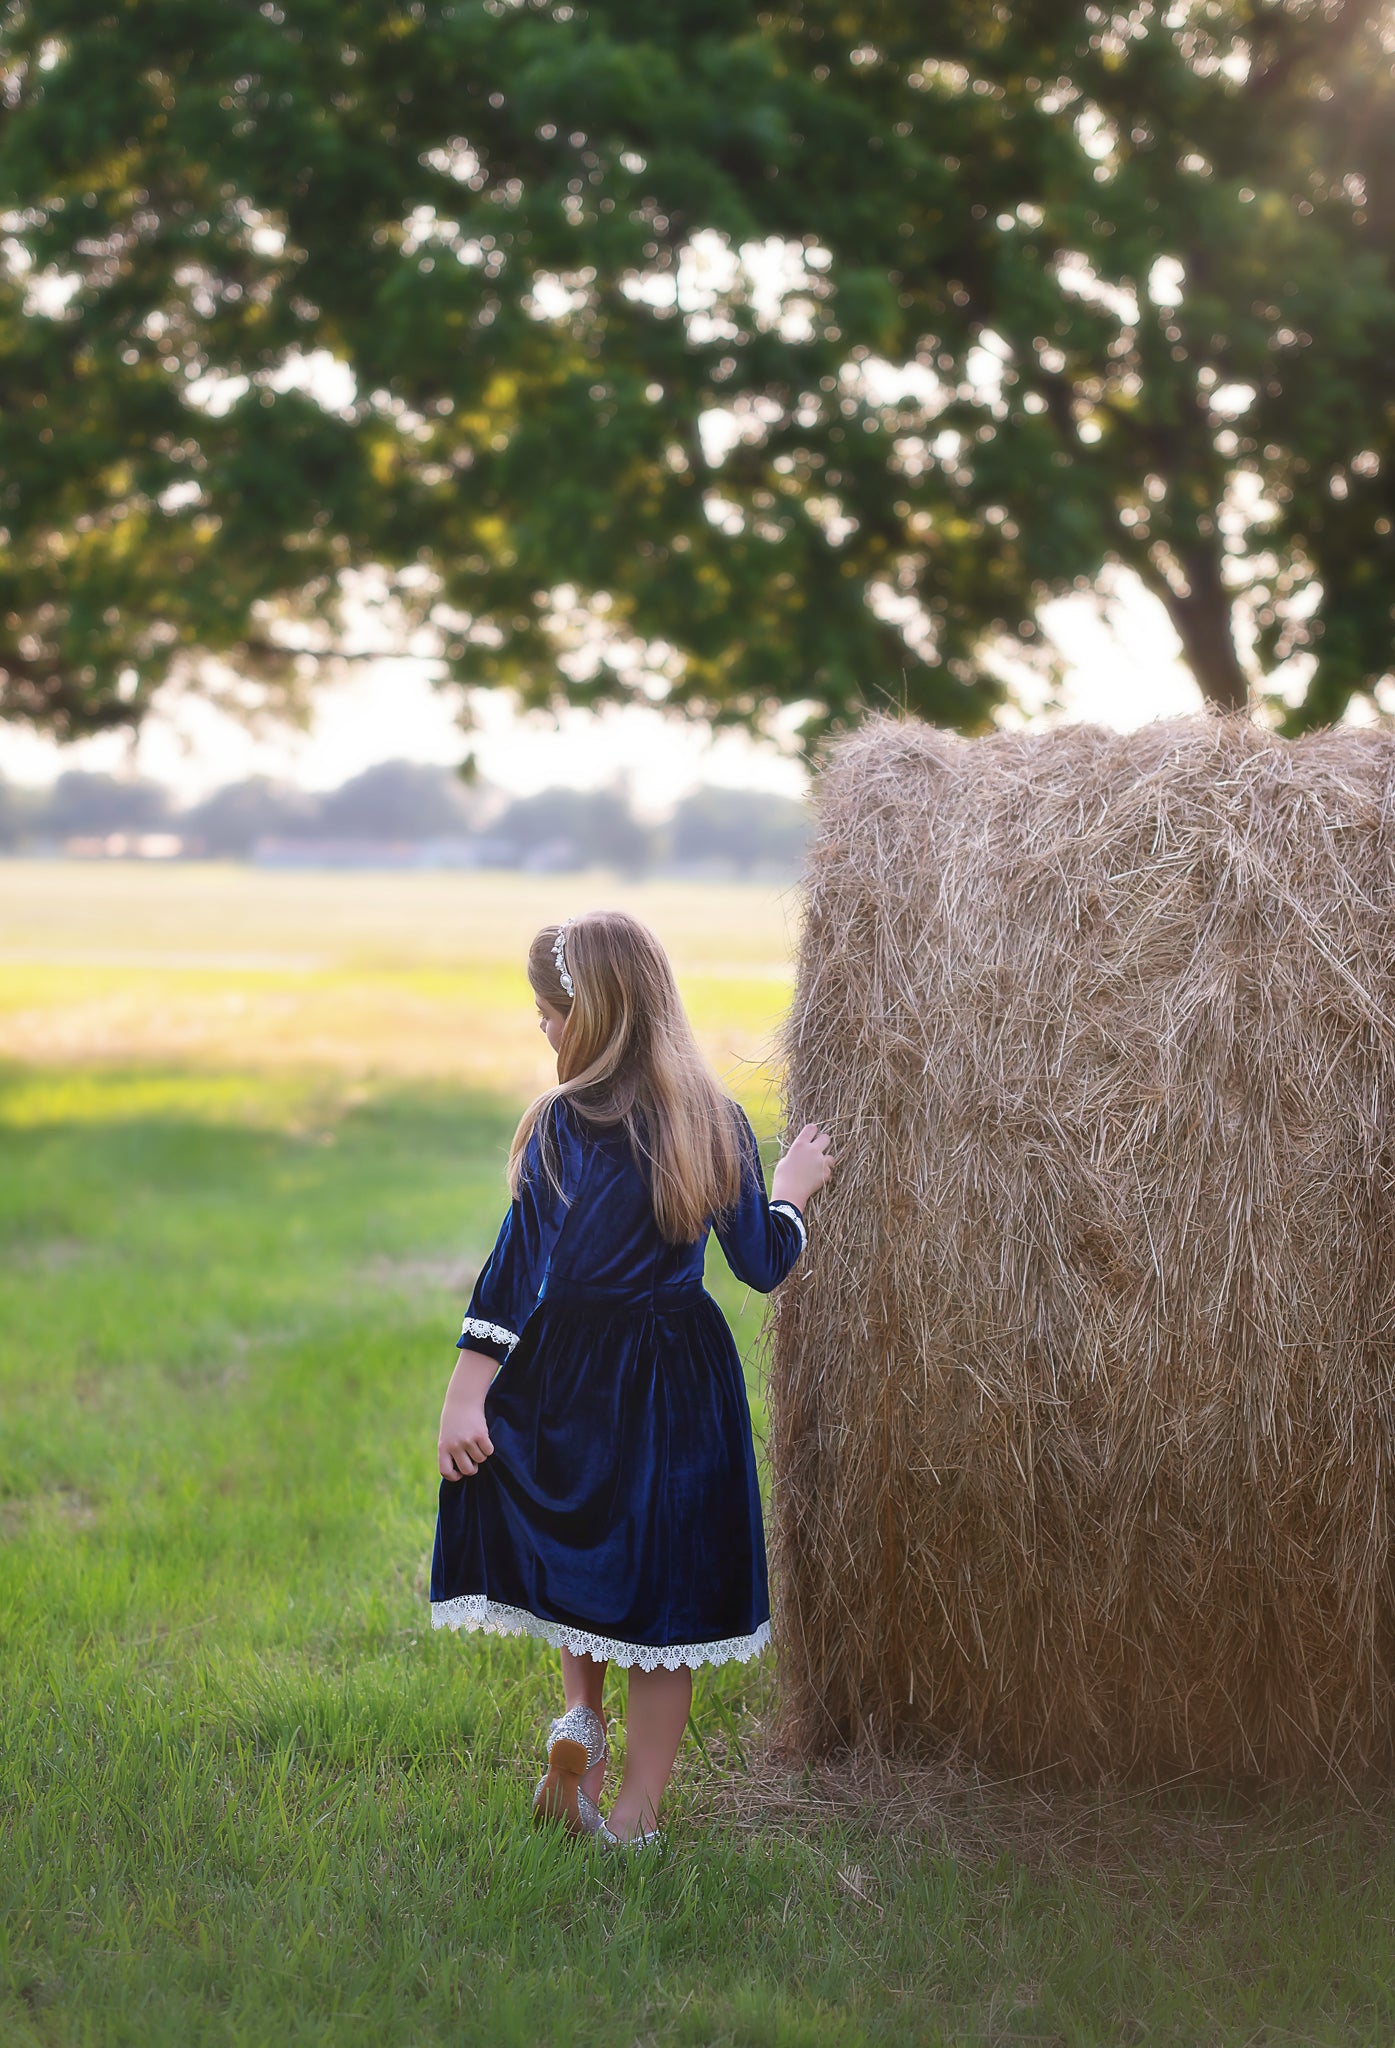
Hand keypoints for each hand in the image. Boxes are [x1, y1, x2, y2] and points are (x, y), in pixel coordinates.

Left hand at [437, 1347, 498, 1479]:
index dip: (454, 1476)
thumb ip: (451, 1452)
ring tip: (477, 1443)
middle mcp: (454, 1445)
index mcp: (443, 1447)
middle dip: (473, 1468)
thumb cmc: (454, 1419)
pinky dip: (489, 1448)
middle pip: (468, 1470)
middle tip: (474, 1460)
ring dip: (481, 1454)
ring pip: (480, 1459)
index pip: (446, 1471)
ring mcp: (467, 1440)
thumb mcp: (447, 1436)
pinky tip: (484, 1439)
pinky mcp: (480, 1434)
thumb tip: (463, 1471)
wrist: (463, 1399)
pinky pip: (489, 1451)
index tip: (459, 1473)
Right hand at [770, 1122, 834, 1211]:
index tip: (812, 1136)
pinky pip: (829, 1171)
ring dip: (826, 1162)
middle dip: (823, 1143)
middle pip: (826, 1138)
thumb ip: (796, 1154)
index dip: (813, 1131)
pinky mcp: (826, 1173)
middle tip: (818, 1150)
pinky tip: (816, 1179)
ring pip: (831, 1157)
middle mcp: (812, 1150)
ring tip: (817, 1169)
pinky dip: (824, 1175)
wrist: (789, 1194)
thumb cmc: (783, 1177)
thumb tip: (801, 1154)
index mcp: (800, 1145)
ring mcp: (821, 1162)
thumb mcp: (785, 1160)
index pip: (811, 1128)